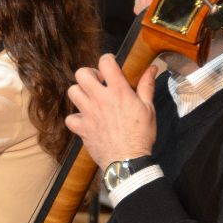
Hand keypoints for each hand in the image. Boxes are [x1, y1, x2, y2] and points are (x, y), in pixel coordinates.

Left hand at [65, 54, 157, 169]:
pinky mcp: (81, 128)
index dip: (107, 61)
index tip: (111, 68)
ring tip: (90, 100)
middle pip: (81, 73)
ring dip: (80, 93)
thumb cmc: (141, 135)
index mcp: (118, 91)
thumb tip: (152, 68)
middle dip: (89, 75)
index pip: (105, 61)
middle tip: (98, 84)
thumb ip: (146, 86)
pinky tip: (85, 121)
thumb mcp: (149, 108)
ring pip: (72, 91)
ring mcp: (88, 113)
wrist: (128, 161)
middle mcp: (100, 99)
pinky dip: (75, 118)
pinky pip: (70, 118)